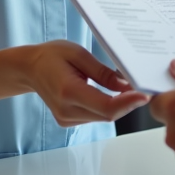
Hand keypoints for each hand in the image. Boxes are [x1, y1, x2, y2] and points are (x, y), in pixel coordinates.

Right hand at [22, 40, 148, 126]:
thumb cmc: (51, 56)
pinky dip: (108, 106)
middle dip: (128, 102)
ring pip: (103, 117)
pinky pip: (95, 116)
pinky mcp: (69, 120)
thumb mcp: (78, 54)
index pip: (105, 106)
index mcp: (68, 91)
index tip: (145, 95)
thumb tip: (126, 85)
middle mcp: (67, 110)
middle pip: (108, 114)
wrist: (29, 68)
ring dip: (119, 105)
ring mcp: (67, 118)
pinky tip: (112, 92)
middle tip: (144, 86)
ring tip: (128, 86)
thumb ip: (102, 72)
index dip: (128, 103)